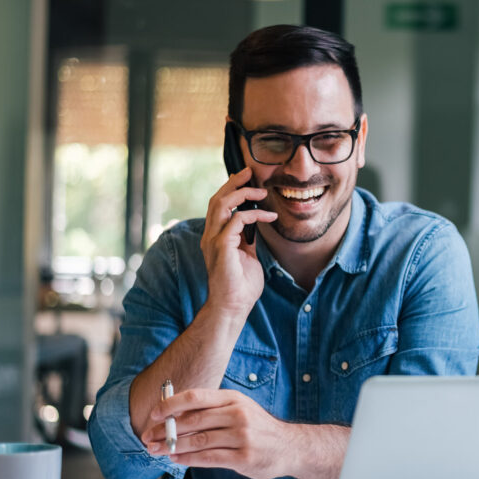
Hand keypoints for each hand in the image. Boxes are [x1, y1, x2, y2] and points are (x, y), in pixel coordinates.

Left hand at [142, 388, 292, 478]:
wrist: (289, 446)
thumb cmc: (258, 428)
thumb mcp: (239, 409)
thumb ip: (211, 410)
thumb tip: (175, 415)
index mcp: (233, 399)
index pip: (196, 397)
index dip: (171, 405)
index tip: (154, 414)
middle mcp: (238, 414)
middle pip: (193, 420)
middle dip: (166, 430)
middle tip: (149, 437)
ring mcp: (242, 436)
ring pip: (198, 441)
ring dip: (173, 447)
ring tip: (158, 450)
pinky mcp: (243, 457)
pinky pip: (208, 458)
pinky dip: (188, 459)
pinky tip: (177, 459)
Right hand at [201, 168, 277, 318]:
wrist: (233, 306)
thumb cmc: (241, 285)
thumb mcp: (247, 256)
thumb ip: (247, 240)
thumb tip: (255, 226)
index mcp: (215, 237)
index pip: (218, 205)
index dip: (231, 189)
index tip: (247, 179)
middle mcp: (210, 236)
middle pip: (216, 199)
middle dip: (233, 183)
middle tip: (250, 172)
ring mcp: (213, 240)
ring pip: (221, 204)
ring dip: (241, 193)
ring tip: (260, 191)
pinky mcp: (222, 247)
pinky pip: (236, 220)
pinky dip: (253, 215)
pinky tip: (269, 217)